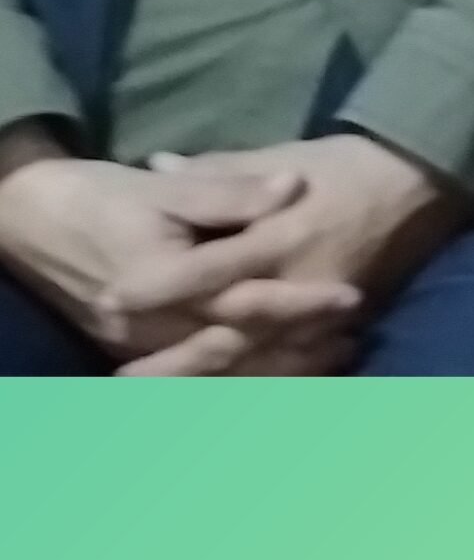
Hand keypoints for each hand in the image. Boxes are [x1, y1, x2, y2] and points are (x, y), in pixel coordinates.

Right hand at [0, 132, 358, 364]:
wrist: (32, 219)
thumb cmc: (104, 195)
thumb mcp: (168, 187)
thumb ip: (231, 191)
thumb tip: (293, 185)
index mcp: (163, 284)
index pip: (247, 301)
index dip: (301, 301)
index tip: (351, 296)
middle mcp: (151, 327)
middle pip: (238, 347)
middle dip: (297, 347)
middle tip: (354, 338)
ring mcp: (138, 344)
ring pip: (217, 370)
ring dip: (274, 367)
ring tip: (332, 356)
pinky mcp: (130, 348)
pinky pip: (190, 373)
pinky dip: (236, 374)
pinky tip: (277, 368)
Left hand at [104, 134, 460, 370]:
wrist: (420, 180)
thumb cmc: (346, 161)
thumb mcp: (284, 154)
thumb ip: (221, 170)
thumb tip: (157, 164)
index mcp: (281, 234)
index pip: (209, 269)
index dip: (159, 288)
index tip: (110, 299)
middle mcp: (297, 282)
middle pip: (226, 334)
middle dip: (172, 362)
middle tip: (120, 379)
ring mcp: (319, 312)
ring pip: (253, 360)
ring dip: (204, 382)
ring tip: (156, 397)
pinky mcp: (336, 326)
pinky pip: (288, 364)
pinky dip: (251, 381)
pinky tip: (219, 392)